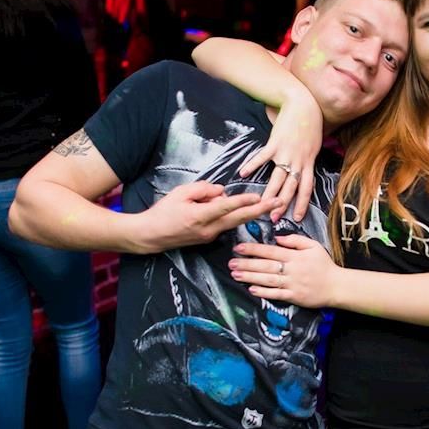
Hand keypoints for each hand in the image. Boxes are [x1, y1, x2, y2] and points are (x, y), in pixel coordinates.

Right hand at [139, 181, 282, 252]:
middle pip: (239, 219)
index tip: (258, 196)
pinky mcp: (209, 238)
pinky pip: (224, 223)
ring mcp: (210, 236)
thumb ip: (203, 189)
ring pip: (233, 221)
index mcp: (200, 216)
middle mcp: (208, 229)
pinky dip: (230, 214)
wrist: (151, 236)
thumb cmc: (163, 212)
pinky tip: (227, 207)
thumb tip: (221, 191)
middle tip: (277, 203)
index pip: (226, 207)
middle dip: (259, 210)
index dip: (243, 201)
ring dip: (248, 212)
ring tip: (266, 203)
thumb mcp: (180, 193)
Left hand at [229, 234, 338, 308]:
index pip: (270, 251)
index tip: (239, 248)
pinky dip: (264, 292)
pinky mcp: (294, 297)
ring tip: (236, 275)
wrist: (337, 286)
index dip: (253, 249)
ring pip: (268, 279)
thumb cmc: (324, 265)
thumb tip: (277, 238)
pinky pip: (276, 294)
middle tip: (231, 263)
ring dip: (250, 277)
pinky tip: (251, 289)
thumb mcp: (313, 246)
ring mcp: (292, 284)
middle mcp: (291, 269)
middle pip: (265, 265)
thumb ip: (295, 240)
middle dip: (246, 264)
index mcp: (295, 256)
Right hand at [239, 91, 323, 224]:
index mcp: (308, 163)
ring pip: (278, 177)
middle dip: (282, 204)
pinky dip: (252, 164)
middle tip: (274, 218)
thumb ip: (307, 160)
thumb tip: (302, 171)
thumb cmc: (310, 124)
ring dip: (269, 192)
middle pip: (290, 187)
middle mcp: (298, 161)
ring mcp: (286, 153)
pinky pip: (263, 157)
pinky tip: (243, 173)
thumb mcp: (314, 146)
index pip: (307, 188)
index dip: (302, 204)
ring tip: (260, 204)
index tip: (297, 218)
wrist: (303, 105)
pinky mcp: (275, 143)